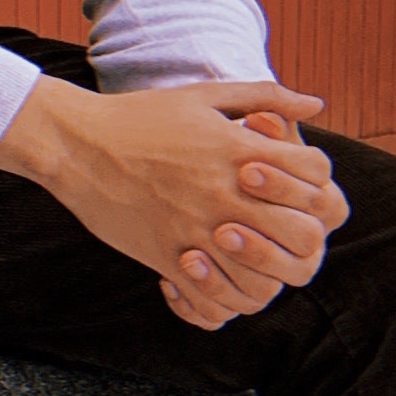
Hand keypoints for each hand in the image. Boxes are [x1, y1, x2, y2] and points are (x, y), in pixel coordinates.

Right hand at [0, 74, 346, 331]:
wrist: (79, 146)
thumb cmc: (142, 117)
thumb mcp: (205, 96)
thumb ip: (265, 96)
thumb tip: (315, 104)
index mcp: (240, 150)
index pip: (315, 175)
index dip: (316, 181)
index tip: (297, 184)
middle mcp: (226, 194)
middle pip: (303, 234)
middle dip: (306, 234)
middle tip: (286, 230)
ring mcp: (198, 231)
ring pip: (266, 278)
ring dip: (269, 274)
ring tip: (257, 261)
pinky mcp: (168, 258)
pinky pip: (216, 299)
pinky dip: (225, 298)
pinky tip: (218, 278)